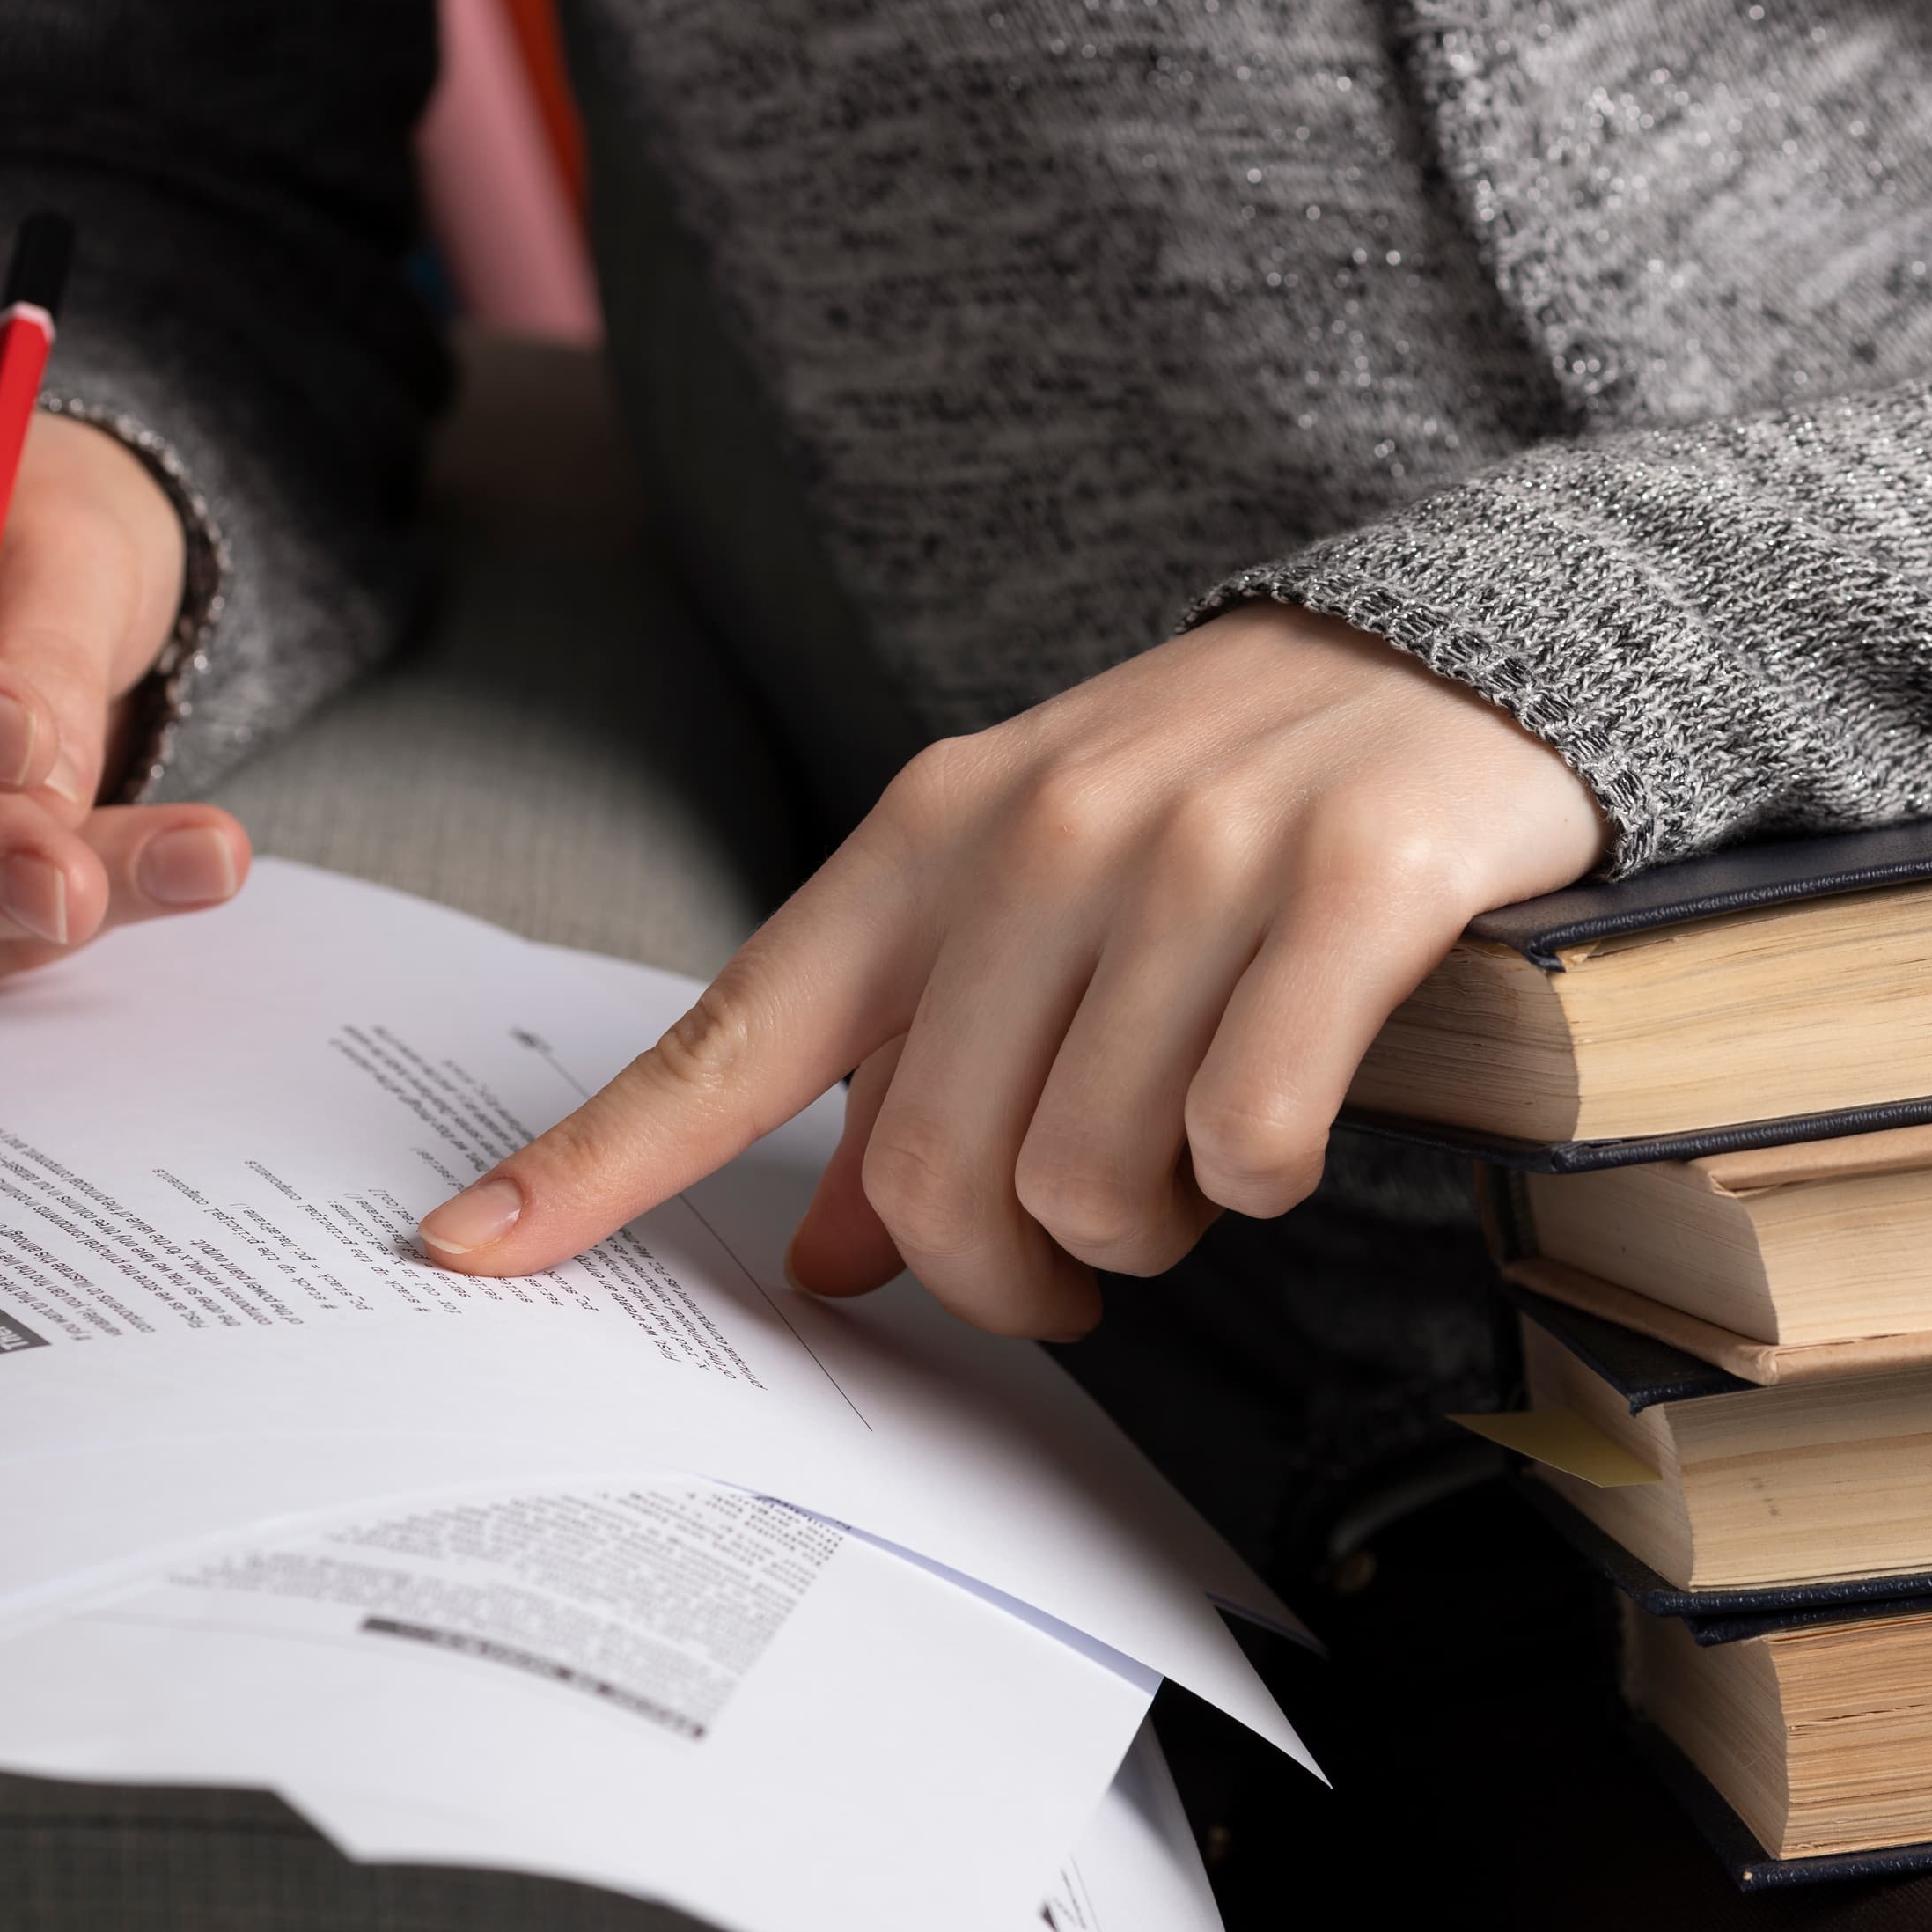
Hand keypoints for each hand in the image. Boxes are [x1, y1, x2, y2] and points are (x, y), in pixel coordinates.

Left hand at [413, 602, 1609, 1334]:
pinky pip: (1249, 1133)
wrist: (1466, 653)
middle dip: (1006, 1278)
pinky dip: (1261, 1178)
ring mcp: (1193, 851)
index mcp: (929, 836)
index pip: (734, 1031)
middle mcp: (1039, 831)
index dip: (595, 1160)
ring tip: (1196, 1167)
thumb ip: (919, 1068)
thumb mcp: (1043, 906)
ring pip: (1092, 1176)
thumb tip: (818, 1255)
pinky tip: (1286, 1126)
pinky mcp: (1352, 879)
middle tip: (1077, 1274)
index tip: (466, 1252)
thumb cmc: (1226, 805)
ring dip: (1148, 1230)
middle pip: (930, 1175)